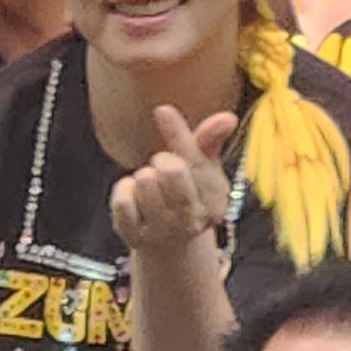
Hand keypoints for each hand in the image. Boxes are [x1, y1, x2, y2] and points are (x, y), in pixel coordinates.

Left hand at [111, 107, 236, 257]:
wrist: (169, 240)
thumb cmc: (188, 192)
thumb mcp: (203, 166)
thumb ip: (211, 140)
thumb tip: (228, 117)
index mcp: (216, 203)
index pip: (197, 162)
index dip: (178, 136)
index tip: (162, 110)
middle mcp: (192, 221)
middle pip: (171, 171)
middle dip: (162, 160)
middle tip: (163, 166)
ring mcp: (162, 232)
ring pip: (145, 182)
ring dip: (143, 176)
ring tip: (151, 185)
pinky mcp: (133, 236)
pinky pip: (122, 200)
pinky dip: (124, 189)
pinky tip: (134, 195)